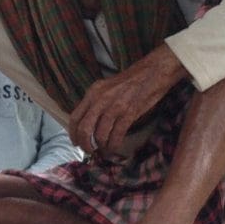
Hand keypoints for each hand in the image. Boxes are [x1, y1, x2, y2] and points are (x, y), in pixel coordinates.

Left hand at [69, 44, 186, 155]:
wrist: (152, 72)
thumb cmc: (129, 82)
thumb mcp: (106, 88)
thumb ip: (95, 103)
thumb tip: (87, 124)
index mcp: (92, 93)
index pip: (75, 117)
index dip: (73, 133)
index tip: (76, 142)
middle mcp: (100, 99)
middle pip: (84, 128)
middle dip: (85, 144)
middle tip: (89, 150)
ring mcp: (114, 106)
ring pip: (100, 134)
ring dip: (101, 146)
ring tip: (104, 149)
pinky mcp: (129, 113)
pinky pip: (116, 135)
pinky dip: (114, 145)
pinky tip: (114, 147)